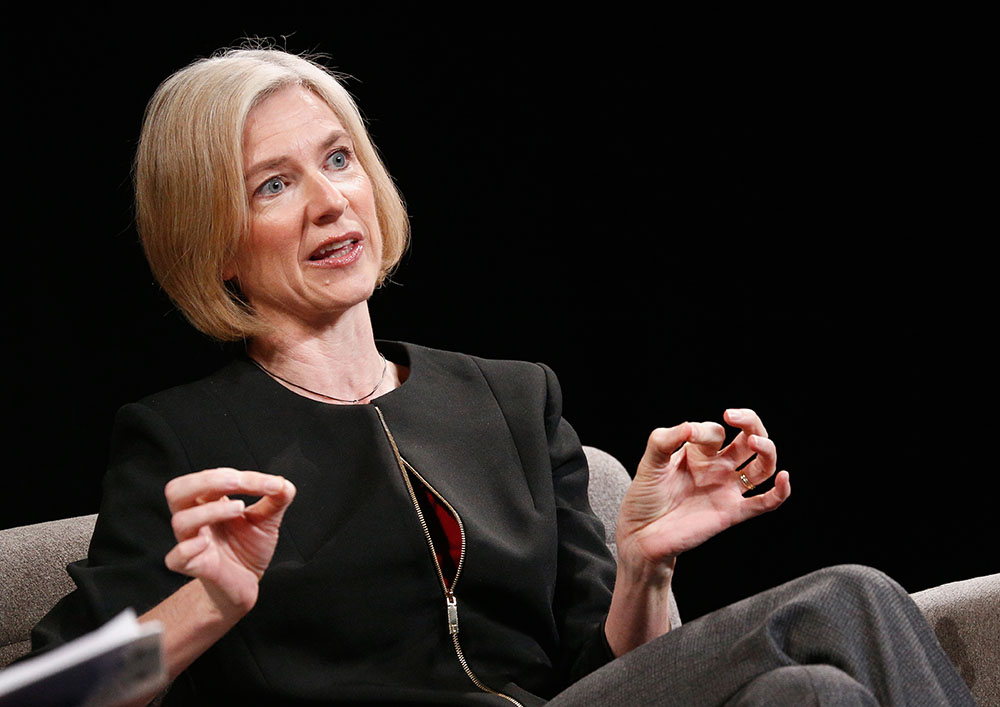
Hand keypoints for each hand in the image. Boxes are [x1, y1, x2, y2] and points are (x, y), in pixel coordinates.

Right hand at [163, 469, 295, 616]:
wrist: (245, 584)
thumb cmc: (248, 548)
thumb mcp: (267, 520)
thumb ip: (276, 500)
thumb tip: (284, 484)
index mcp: (209, 502)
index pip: (215, 478)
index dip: (245, 477)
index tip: (273, 485)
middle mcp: (196, 519)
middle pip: (178, 491)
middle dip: (206, 480)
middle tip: (237, 481)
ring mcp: (192, 542)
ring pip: (181, 521)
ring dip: (209, 511)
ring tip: (239, 508)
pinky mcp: (194, 567)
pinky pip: (176, 558)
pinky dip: (186, 549)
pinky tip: (204, 543)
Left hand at [616, 409, 789, 572]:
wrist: (640, 534)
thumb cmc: (644, 497)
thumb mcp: (649, 463)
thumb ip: (664, 440)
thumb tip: (691, 426)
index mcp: (699, 452)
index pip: (716, 431)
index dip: (705, 429)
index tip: (688, 434)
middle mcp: (717, 467)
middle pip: (749, 439)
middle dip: (750, 423)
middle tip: (736, 416)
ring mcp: (727, 489)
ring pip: (762, 466)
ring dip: (767, 451)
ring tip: (755, 442)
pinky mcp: (732, 513)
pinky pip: (764, 503)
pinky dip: (780, 492)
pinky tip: (784, 478)